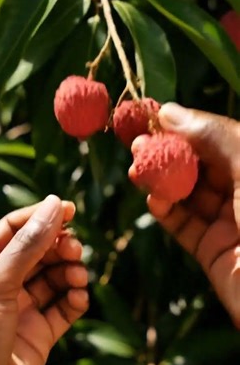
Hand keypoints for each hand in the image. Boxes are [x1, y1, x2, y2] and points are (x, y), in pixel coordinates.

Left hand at [0, 195, 88, 364]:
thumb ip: (28, 245)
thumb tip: (52, 204)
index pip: (12, 229)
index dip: (40, 217)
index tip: (68, 208)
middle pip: (37, 252)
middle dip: (58, 246)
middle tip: (75, 248)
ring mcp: (19, 311)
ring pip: (53, 278)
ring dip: (69, 271)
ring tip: (78, 275)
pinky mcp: (37, 336)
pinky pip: (63, 309)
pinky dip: (75, 299)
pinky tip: (79, 298)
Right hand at [147, 103, 239, 326]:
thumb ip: (212, 135)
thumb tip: (170, 112)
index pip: (217, 138)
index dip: (185, 126)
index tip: (152, 115)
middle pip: (200, 165)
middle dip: (167, 154)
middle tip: (136, 144)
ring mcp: (229, 223)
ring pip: (188, 195)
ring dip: (161, 182)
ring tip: (136, 171)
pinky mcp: (213, 251)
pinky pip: (185, 226)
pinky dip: (166, 212)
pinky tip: (153, 200)